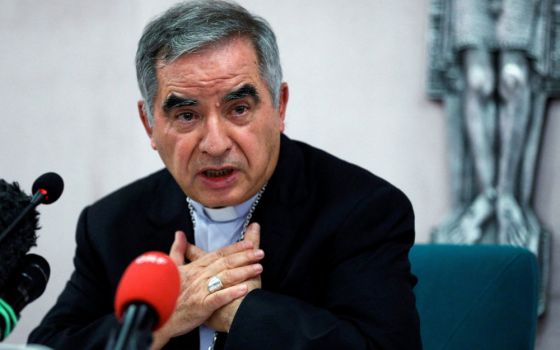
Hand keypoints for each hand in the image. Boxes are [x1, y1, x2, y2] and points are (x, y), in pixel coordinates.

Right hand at [151, 230, 263, 348]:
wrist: (154, 316)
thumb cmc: (164, 293)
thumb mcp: (170, 268)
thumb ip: (177, 251)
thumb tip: (179, 234)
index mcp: (194, 268)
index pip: (218, 254)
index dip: (235, 248)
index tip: (249, 244)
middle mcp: (199, 276)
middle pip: (225, 263)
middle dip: (245, 257)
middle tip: (260, 253)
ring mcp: (200, 291)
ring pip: (225, 277)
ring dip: (243, 272)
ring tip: (259, 268)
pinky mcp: (200, 306)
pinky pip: (218, 298)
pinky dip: (231, 293)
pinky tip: (245, 289)